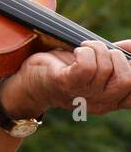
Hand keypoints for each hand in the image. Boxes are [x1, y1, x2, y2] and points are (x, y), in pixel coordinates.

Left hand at [3, 39, 130, 117]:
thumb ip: (115, 59)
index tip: (127, 54)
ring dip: (96, 49)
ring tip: (83, 48)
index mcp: (112, 100)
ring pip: (106, 68)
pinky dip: (84, 51)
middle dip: (116, 57)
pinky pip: (86, 66)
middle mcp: (101, 102)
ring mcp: (83, 95)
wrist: (29, 83)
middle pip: (127, 80)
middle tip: (99, 52)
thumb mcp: (95, 66)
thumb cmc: (64, 71)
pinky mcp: (65, 84)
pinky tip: (76, 51)